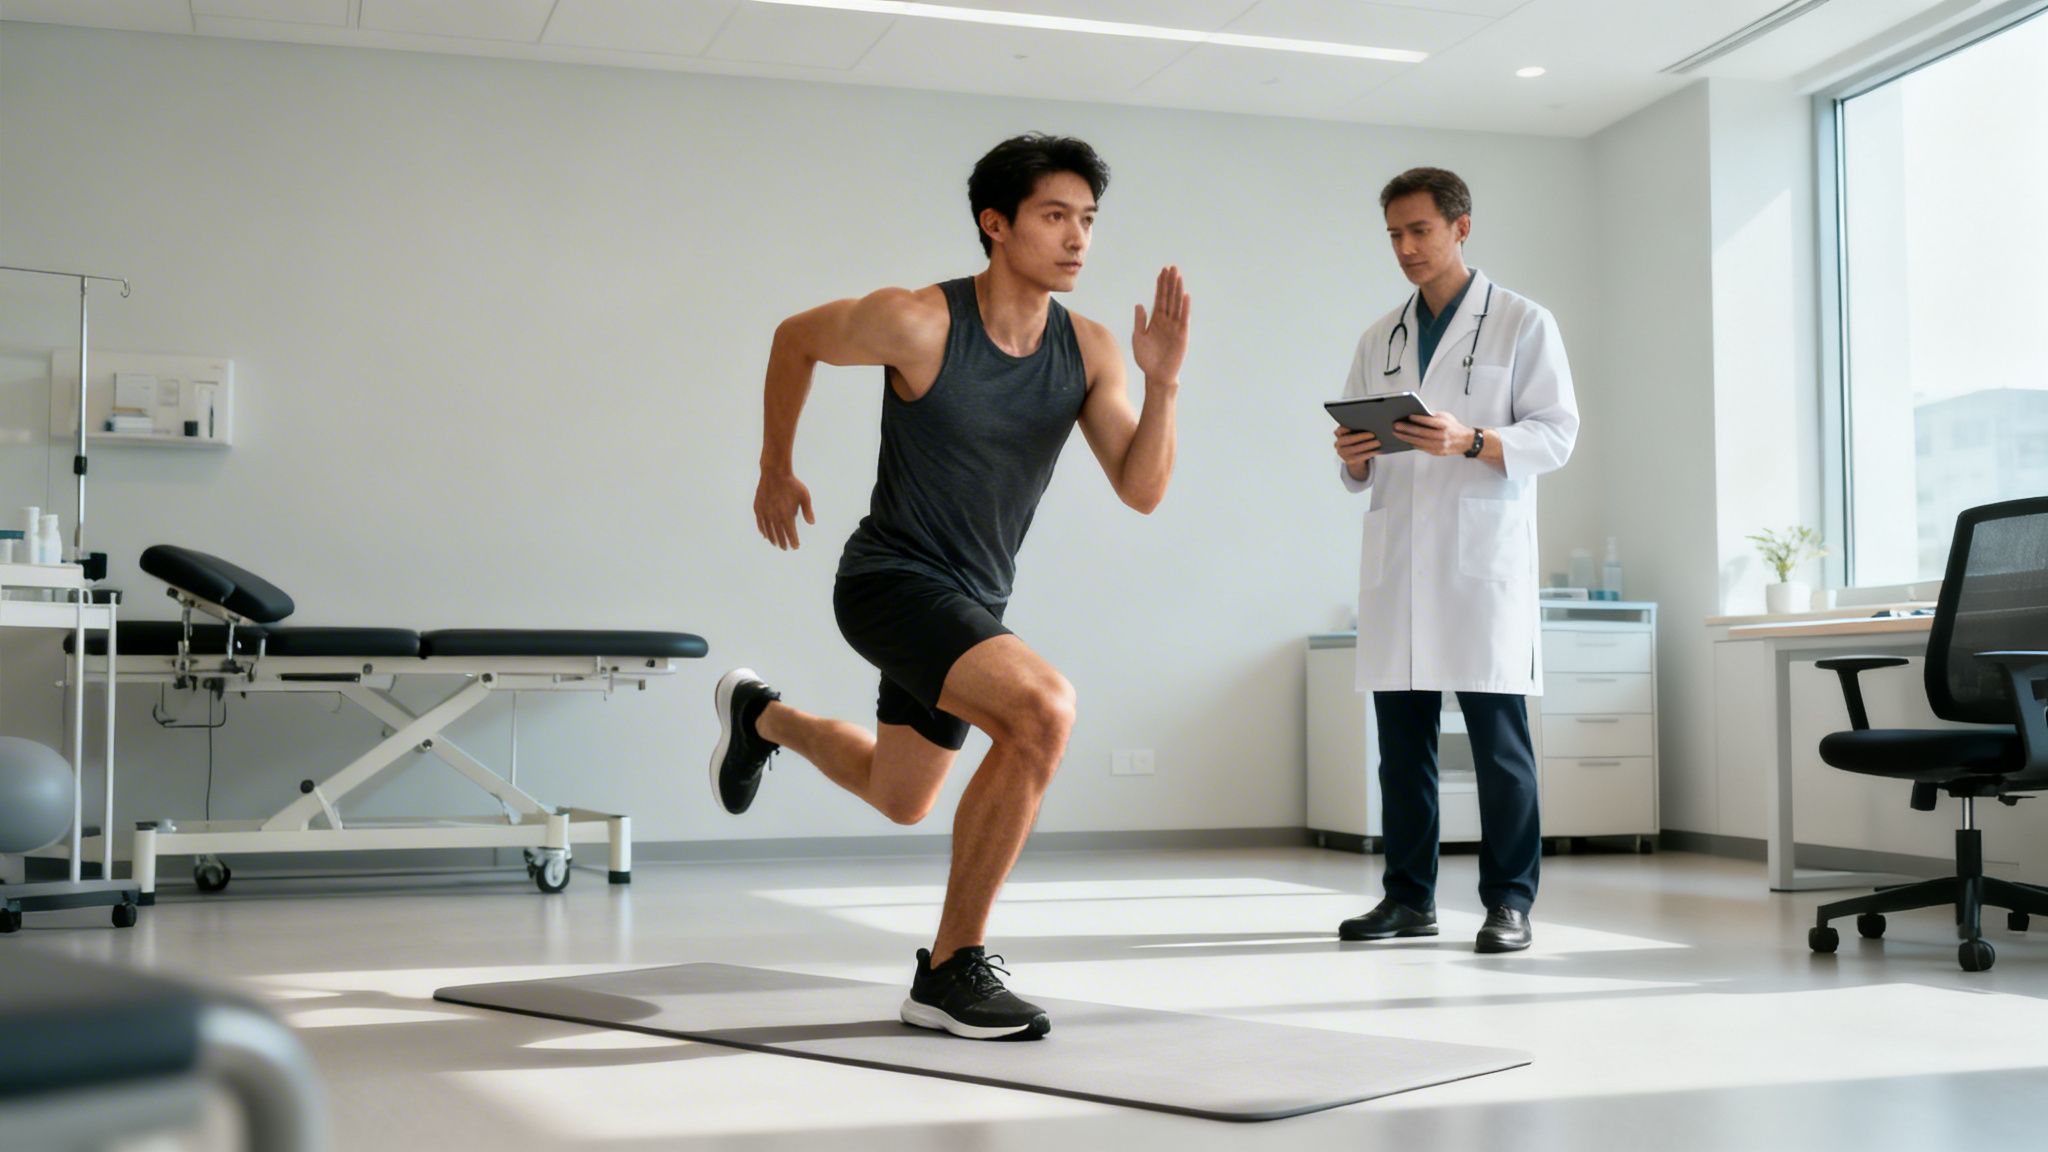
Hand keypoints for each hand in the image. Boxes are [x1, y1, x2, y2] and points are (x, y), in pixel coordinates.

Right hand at [754, 470, 814, 549]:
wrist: (775, 473)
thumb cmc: (792, 484)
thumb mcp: (804, 496)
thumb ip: (807, 511)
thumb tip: (812, 522)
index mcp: (787, 514)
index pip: (790, 533)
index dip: (793, 541)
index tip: (795, 547)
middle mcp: (775, 516)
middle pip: (779, 534)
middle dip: (782, 542)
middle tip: (785, 548)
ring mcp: (765, 512)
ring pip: (768, 530)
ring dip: (772, 538)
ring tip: (775, 544)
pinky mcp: (758, 507)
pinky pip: (759, 522)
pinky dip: (762, 529)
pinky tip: (764, 534)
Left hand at [1131, 265, 1189, 385]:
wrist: (1156, 375)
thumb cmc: (1146, 359)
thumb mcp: (1138, 338)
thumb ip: (1139, 322)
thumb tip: (1139, 305)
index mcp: (1156, 320)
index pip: (1159, 299)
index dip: (1161, 285)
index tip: (1162, 272)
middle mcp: (1167, 321)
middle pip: (1169, 297)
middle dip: (1170, 282)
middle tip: (1172, 267)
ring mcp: (1175, 326)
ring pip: (1177, 304)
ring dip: (1178, 290)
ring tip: (1178, 276)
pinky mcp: (1182, 334)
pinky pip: (1183, 318)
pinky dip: (1185, 307)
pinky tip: (1185, 295)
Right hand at [1334, 426, 1380, 477]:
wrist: (1355, 455)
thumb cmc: (1358, 439)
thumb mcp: (1355, 432)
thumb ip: (1358, 428)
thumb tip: (1370, 425)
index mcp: (1338, 434)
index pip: (1340, 430)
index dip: (1347, 428)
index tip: (1359, 425)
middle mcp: (1338, 444)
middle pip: (1348, 439)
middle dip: (1361, 437)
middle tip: (1373, 435)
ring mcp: (1341, 453)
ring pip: (1353, 449)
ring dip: (1367, 446)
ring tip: (1377, 443)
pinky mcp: (1348, 461)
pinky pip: (1358, 457)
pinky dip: (1368, 454)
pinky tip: (1376, 451)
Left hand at [1391, 412, 1474, 456]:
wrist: (1465, 441)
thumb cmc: (1453, 427)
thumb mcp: (1446, 416)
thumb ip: (1433, 415)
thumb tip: (1417, 412)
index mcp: (1445, 425)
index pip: (1430, 421)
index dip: (1418, 419)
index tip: (1408, 416)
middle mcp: (1442, 436)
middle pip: (1422, 432)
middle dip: (1407, 429)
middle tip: (1396, 425)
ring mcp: (1439, 446)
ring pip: (1419, 442)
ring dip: (1406, 438)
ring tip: (1396, 433)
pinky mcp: (1437, 452)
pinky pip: (1422, 448)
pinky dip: (1412, 443)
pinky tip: (1404, 439)